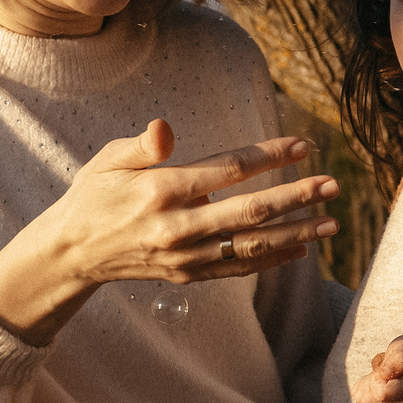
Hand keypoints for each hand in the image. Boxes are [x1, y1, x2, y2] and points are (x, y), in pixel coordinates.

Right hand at [0, 121, 339, 346]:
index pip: (229, 170)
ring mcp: (185, 256)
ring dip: (296, 233)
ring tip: (331, 222)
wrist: (70, 254)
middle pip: (251, 211)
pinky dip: (272, 259)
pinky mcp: (188, 276)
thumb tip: (166, 126)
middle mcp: (178, 227)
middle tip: (332, 185)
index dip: (270, 157)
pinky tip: (301, 248)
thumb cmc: (93, 196)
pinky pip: (238, 268)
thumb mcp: (108, 161)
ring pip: (252, 245)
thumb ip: (143, 145)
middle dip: (297, 197)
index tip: (303, 145)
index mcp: (162, 191)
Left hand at [352, 335, 402, 402]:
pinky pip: (359, 398)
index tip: (386, 366)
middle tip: (386, 370)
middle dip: (373, 378)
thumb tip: (385, 373)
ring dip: (368, 382)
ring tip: (383, 377)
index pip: (384, 393)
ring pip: (363, 398)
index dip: (378, 376)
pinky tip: (378, 383)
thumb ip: (402, 355)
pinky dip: (365, 388)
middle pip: (370, 396)